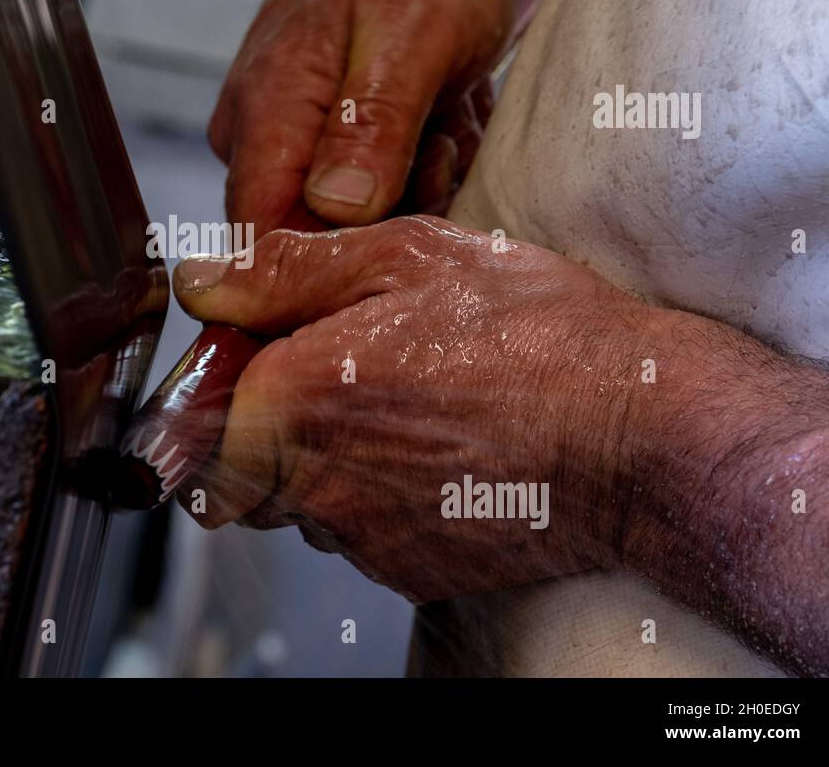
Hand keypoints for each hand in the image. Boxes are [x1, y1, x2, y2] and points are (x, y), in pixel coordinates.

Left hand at [169, 217, 647, 602]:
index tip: (255, 362)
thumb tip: (204, 281)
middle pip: (237, 471)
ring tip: (402, 410)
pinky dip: (377, 500)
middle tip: (336, 379)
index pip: (189, 423)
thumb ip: (284, 270)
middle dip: (265, 430)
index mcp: (295, 396)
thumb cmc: (535, 336)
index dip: (214, 389)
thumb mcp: (407, 257)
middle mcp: (315, 481)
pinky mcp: (406, 571)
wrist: (639, 433)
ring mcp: (361, 536)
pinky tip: (436, 453)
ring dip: (323, 464)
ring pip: (299, 506)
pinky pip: (358, 536)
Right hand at [210, 0, 520, 234]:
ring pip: (351, 222)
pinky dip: (416, 168)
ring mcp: (287, 141)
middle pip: (314, 240)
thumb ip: (374, 125)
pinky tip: (437, 118)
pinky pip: (370, 193)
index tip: (403, 237)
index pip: (265, 239)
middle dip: (392, 214)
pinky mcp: (318, 141)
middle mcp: (259, 137)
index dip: (331, 266)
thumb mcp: (416, 34)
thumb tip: (335, 211)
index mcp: (267, 113)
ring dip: (415, 187)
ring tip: (441, 116)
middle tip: (439, 142)